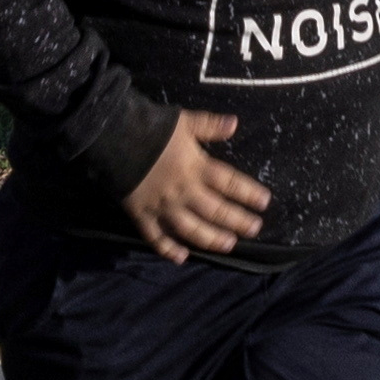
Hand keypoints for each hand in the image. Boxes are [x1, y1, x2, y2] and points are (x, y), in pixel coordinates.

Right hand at [122, 111, 274, 259]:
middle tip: (255, 229)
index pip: (229, 183)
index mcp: (196, 168)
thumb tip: (235, 123)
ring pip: (192, 229)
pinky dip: (168, 249)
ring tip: (229, 245)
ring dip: (211, 239)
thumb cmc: (152, 129)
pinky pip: (157, 237)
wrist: (115, 139)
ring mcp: (163, 207)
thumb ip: (209, 125)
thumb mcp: (184, 122)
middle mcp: (184, 192)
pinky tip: (181, 258)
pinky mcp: (142, 216)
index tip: (264, 202)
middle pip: (216, 210)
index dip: (248, 193)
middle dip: (238, 221)